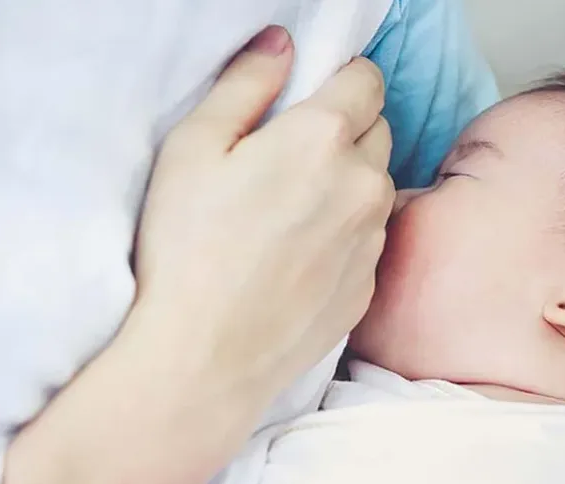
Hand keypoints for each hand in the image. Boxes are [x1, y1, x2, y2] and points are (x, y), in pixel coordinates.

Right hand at [135, 25, 393, 389]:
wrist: (205, 357)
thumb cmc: (187, 250)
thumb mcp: (192, 148)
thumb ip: (245, 84)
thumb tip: (281, 45)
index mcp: (323, 138)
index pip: (367, 78)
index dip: (341, 79)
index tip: (313, 97)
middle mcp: (364, 183)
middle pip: (378, 129)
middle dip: (347, 129)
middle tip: (292, 157)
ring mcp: (373, 239)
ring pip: (377, 186)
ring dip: (349, 183)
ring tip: (292, 212)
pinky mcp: (369, 286)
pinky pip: (370, 239)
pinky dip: (347, 234)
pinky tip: (299, 256)